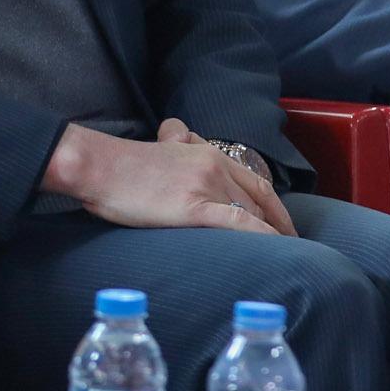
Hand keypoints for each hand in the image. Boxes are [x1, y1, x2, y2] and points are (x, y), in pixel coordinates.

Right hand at [39, 120, 297, 237]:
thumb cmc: (121, 165)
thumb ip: (176, 139)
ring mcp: (205, 185)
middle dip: (280, 225)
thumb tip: (178, 132)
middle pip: (259, 199)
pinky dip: (263, 237)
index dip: (274, 206)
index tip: (283, 225)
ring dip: (274, 236)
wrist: (97, 166)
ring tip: (287, 258)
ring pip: (253, 212)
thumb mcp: (157, 145)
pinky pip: (240, 224)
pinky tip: (274, 250)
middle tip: (292, 248)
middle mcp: (213, 166)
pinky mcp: (193, 207)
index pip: (254, 181)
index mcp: (206, 153)